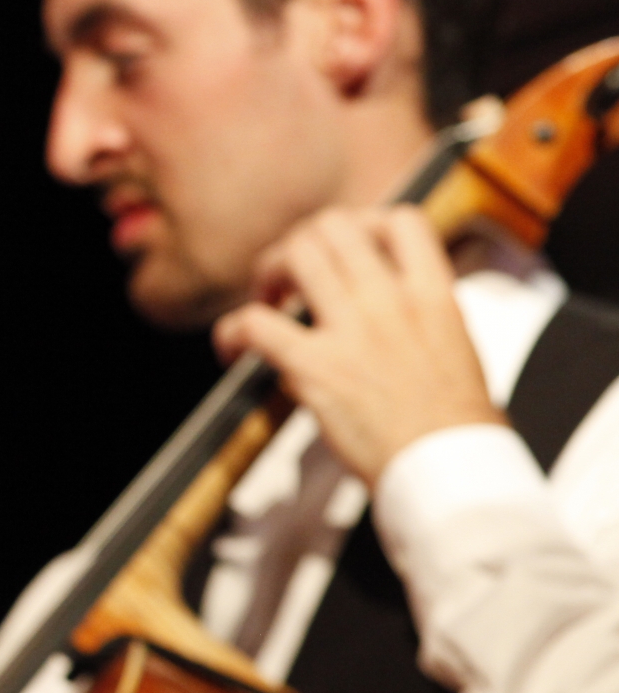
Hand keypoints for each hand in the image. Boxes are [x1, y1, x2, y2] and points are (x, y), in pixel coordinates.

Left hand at [213, 207, 501, 486]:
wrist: (448, 472)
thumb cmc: (456, 427)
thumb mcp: (459, 348)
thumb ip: (424, 314)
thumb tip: (399, 301)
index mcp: (434, 296)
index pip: (403, 220)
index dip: (366, 222)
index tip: (349, 247)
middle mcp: (392, 302)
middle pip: (334, 226)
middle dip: (303, 242)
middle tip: (292, 274)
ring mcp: (352, 330)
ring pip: (296, 255)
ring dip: (269, 269)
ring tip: (265, 298)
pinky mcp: (314, 367)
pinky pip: (255, 323)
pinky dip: (232, 331)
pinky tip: (233, 349)